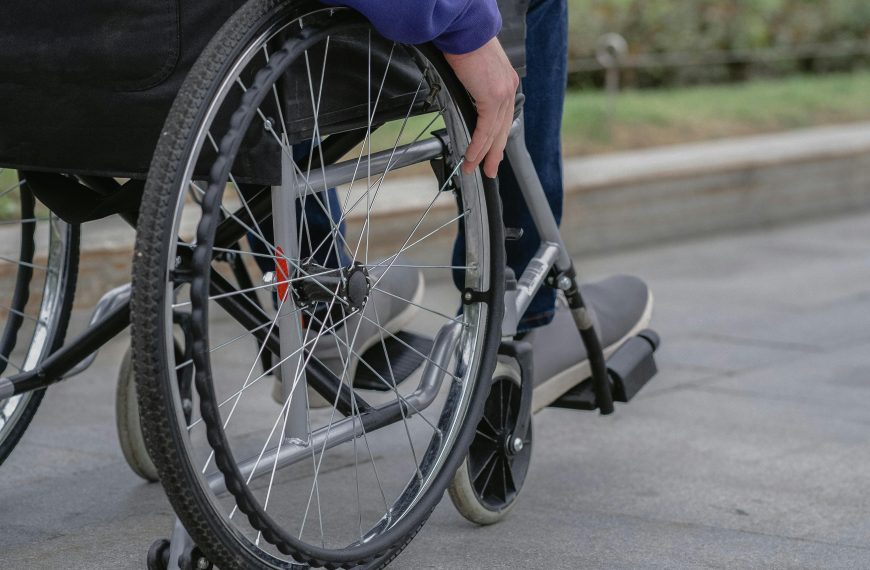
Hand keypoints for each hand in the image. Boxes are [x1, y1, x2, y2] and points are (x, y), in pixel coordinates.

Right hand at [444, 38, 518, 177]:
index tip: (491, 150)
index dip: (497, 137)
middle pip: (502, 129)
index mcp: (506, 81)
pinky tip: (471, 156)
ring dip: (482, 154)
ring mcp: (503, 93)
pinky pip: (485, 129)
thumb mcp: (472, 69)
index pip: (502, 116)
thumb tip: (463, 98)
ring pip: (494, 133)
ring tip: (473, 168)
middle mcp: (508, 88)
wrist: (464, 30)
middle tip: (488, 169)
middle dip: (495, 152)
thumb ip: (473, 86)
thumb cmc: (463, 43)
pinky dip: (477, 145)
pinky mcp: (492, 97)